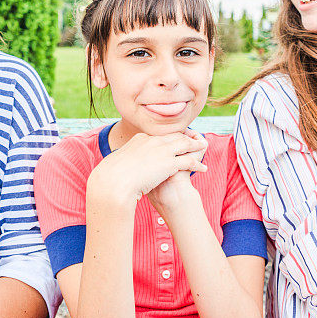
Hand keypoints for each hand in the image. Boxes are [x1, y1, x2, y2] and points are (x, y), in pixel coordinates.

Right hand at [89, 131, 207, 204]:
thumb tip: (119, 165)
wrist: (114, 181)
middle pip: (175, 136)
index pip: (159, 136)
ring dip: (196, 146)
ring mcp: (161, 151)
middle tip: (195, 140)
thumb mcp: (117, 163)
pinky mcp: (168, 163)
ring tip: (204, 148)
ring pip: (185, 145)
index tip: (176, 141)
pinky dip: (197, 164)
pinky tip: (203, 168)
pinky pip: (188, 161)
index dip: (170, 138)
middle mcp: (153, 141)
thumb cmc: (112, 175)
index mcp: (141, 139)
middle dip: (187, 137)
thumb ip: (124, 161)